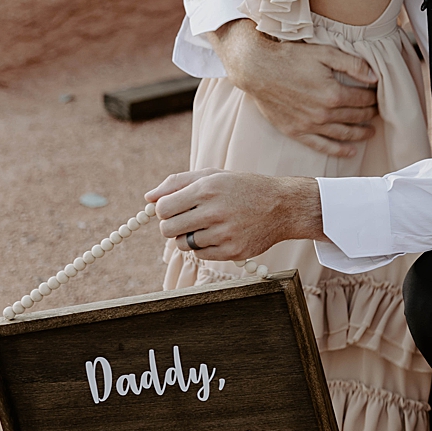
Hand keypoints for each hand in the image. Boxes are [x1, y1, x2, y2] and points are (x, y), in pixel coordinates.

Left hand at [147, 172, 323, 260]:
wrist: (284, 206)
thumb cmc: (243, 188)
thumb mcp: (214, 175)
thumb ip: (177, 182)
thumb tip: (147, 198)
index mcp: (208, 188)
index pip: (162, 208)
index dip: (164, 210)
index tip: (175, 208)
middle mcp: (215, 211)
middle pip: (167, 230)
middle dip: (172, 226)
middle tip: (188, 220)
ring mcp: (224, 233)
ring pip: (183, 245)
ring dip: (189, 237)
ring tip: (208, 226)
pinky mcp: (232, 251)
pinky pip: (201, 255)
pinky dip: (205, 247)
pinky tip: (222, 235)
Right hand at [210, 19, 377, 158]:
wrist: (257, 69)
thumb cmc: (291, 58)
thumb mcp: (325, 53)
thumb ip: (352, 64)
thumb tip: (375, 77)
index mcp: (333, 94)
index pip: (363, 100)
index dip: (373, 98)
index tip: (377, 96)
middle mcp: (323, 114)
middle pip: (355, 116)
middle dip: (369, 114)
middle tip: (377, 111)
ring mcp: (308, 125)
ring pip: (342, 133)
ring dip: (359, 134)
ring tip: (370, 132)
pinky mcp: (295, 131)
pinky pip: (320, 145)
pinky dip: (337, 150)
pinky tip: (350, 151)